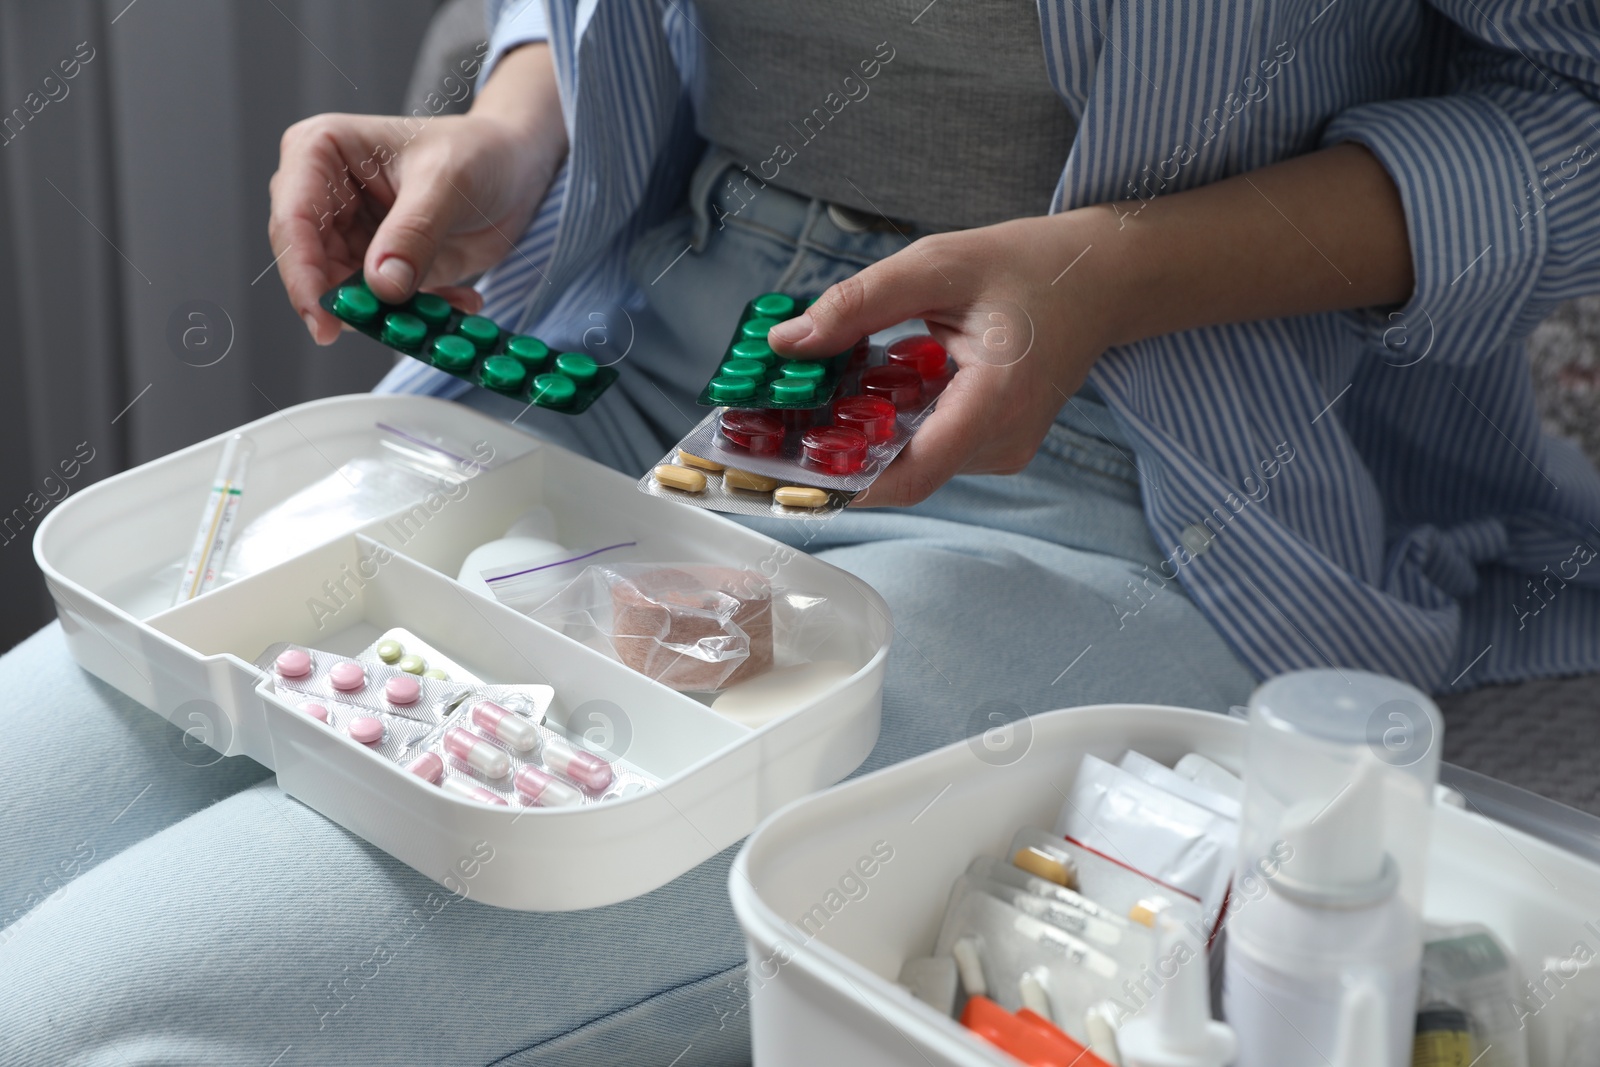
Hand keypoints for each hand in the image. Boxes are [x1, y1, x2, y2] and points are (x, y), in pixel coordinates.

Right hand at [268, 45, 565, 343]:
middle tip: (391, 327)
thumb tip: (381, 286)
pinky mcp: (378, 266)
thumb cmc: (478, 151)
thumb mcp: (448, 183)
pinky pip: (382, 306)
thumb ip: (413, 234)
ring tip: (438, 313)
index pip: (294, 220)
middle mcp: (324, 195)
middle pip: (311, 265)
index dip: (303, 274)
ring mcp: (350, 235)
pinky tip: (457, 303)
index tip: (326, 320)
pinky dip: (416, 315)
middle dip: (349, 304)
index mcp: (319, 152)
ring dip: (390, 314)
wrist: (516, 167)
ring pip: (345, 294)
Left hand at [768, 213, 1118, 506]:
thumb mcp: (936, 265)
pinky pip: (930, 448)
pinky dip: (894, 424)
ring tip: (826, 389)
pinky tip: (874, 385)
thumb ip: (860, 303)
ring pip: (912, 462)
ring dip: (865, 434)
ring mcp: (1003, 450)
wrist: (1101, 280)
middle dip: (840, 450)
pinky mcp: (995, 446)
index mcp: (996, 400)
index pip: (913, 474)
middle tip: (779, 419)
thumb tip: (788, 343)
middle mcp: (1004, 441)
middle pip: (903, 471)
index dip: (846, 483)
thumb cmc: (1028, 267)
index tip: (789, 469)